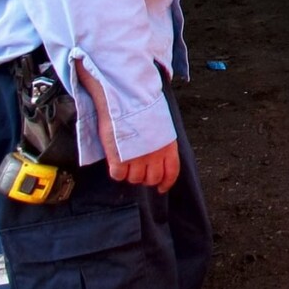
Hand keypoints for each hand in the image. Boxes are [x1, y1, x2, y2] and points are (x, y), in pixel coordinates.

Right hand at [73, 60, 180, 192]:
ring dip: (130, 174)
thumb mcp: (161, 125)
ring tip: (127, 160)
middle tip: (139, 170)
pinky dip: (117, 171)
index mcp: (168, 145)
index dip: (166, 183)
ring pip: (134, 179)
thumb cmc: (142, 109)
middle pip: (151, 179)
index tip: (161, 188)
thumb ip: (161, 143)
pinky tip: (116, 161)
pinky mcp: (119, 160)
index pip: (172, 172)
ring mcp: (137, 159)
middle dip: (145, 178)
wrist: (125, 100)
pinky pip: (118, 175)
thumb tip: (158, 157)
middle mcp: (155, 155)